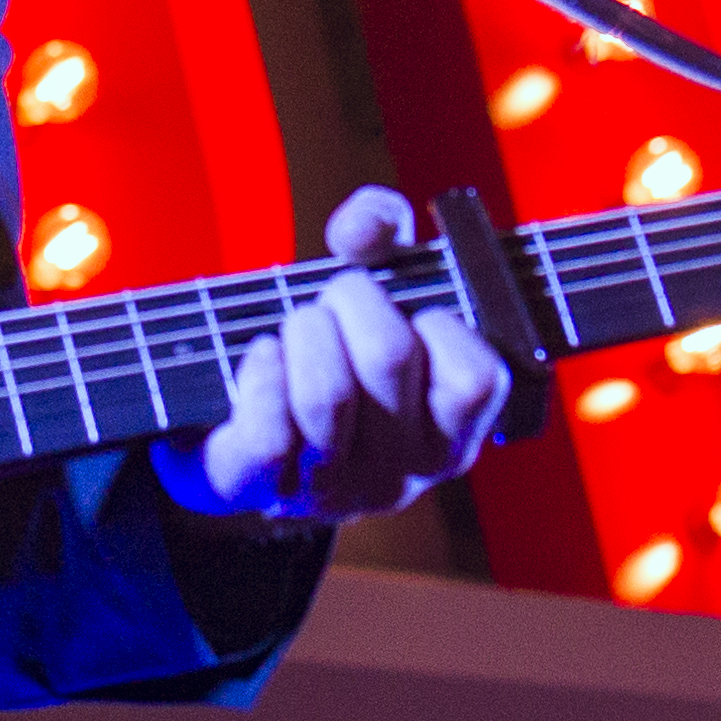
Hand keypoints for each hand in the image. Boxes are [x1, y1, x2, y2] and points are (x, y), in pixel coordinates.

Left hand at [167, 185, 520, 523]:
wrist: (243, 443)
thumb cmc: (328, 353)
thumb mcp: (372, 288)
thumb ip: (382, 232)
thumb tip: (366, 228)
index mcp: (450, 434)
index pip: (477, 378)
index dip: (441, 323)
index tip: (413, 314)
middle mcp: (404, 474)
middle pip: (389, 355)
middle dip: (351, 297)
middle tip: (336, 303)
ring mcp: (337, 490)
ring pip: (326, 393)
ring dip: (303, 332)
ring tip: (299, 330)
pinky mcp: (267, 493)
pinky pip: (269, 432)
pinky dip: (259, 372)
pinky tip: (262, 360)